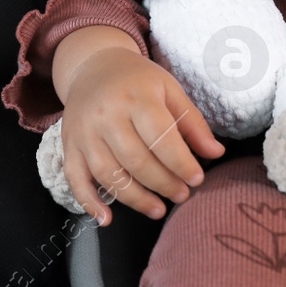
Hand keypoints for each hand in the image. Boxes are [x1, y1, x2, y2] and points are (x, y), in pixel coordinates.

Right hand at [61, 46, 225, 225]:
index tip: (197, 179)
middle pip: (136, 160)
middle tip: (182, 195)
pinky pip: (76, 179)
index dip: (181, 163)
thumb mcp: (169, 89)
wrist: (93, 66)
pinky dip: (89, 203)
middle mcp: (106, 115)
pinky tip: (106, 220)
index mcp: (135, 97)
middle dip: (163, 184)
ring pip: (109, 174)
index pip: (161, 138)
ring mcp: (85, 132)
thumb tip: (215, 153)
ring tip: (158, 209)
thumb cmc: (137, 80)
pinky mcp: (70, 146)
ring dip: (135, 199)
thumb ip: (192, 122)